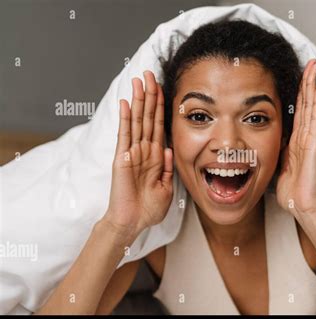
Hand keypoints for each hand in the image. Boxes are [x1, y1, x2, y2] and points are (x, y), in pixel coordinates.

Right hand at [102, 70, 173, 244]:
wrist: (132, 223)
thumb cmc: (148, 208)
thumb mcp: (166, 186)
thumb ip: (167, 167)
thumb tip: (168, 148)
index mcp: (154, 156)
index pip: (157, 125)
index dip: (159, 106)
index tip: (162, 88)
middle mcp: (143, 150)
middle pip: (147, 117)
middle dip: (148, 95)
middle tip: (149, 73)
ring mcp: (131, 153)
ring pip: (136, 121)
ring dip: (138, 100)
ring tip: (138, 80)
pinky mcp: (121, 159)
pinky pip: (125, 135)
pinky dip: (125, 119)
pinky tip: (125, 103)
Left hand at [276, 59, 315, 219]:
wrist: (303, 205)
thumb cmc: (293, 191)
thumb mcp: (278, 167)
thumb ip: (277, 154)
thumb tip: (265, 147)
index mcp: (295, 141)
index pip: (297, 111)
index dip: (299, 93)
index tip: (299, 76)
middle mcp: (304, 136)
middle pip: (306, 103)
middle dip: (308, 82)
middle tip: (311, 62)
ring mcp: (311, 139)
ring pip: (311, 107)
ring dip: (312, 86)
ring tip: (315, 67)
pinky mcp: (314, 145)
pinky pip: (315, 121)